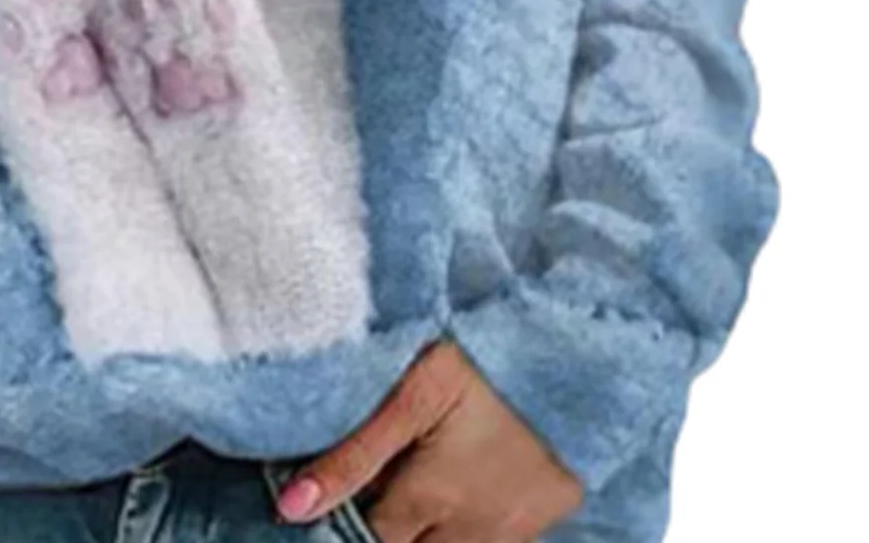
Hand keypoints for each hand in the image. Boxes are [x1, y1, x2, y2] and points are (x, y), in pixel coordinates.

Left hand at [274, 340, 585, 540]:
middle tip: (384, 470)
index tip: (325, 486)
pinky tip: (461, 476)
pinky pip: (496, 537)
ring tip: (419, 470)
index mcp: (434, 499)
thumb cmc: (485, 356)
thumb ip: (353, 452)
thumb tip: (291, 507)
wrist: (577, 345)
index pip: (369, 535)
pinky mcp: (550, 512)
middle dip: (388, 520)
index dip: (345, 508)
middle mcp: (476, 529)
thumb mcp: (412, 392)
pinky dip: (468, 519)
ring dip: (428, 521)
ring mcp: (517, 528)